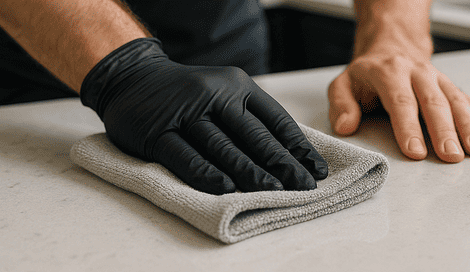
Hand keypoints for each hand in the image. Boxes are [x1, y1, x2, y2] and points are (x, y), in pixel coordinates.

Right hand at [81, 38, 327, 194]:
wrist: (131, 76)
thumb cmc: (189, 94)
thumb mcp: (225, 93)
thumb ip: (254, 119)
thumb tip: (294, 157)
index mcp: (237, 86)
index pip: (275, 120)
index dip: (298, 147)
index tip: (316, 171)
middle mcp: (214, 95)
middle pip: (254, 136)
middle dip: (282, 164)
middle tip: (303, 187)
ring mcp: (184, 112)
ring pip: (223, 147)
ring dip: (250, 172)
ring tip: (274, 192)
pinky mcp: (156, 132)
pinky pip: (185, 157)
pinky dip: (207, 174)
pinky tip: (227, 189)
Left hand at [328, 50, 469, 162]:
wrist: (392, 46)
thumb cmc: (368, 74)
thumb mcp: (344, 84)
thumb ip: (341, 105)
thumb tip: (346, 126)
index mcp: (389, 73)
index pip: (401, 102)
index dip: (409, 127)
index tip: (416, 151)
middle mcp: (417, 73)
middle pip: (433, 103)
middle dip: (444, 131)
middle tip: (451, 156)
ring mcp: (437, 79)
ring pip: (455, 102)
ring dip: (468, 127)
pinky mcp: (450, 86)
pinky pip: (468, 101)